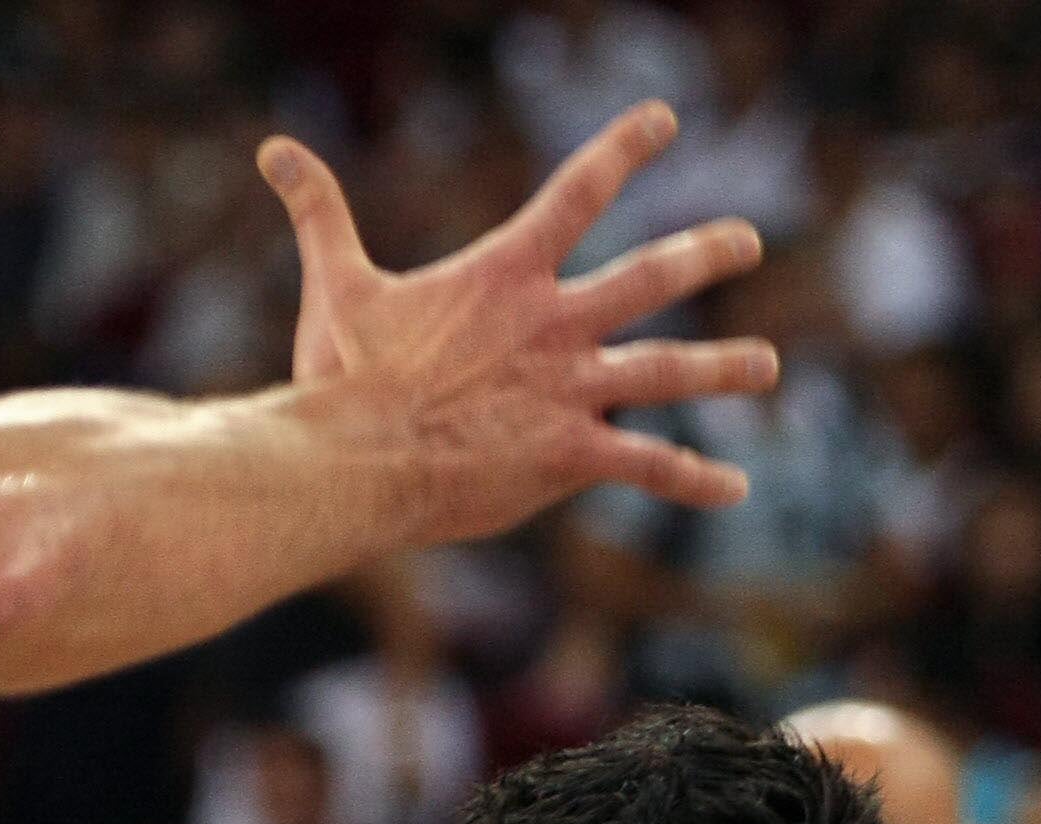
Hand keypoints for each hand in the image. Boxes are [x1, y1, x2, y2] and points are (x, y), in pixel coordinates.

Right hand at [259, 102, 778, 540]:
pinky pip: (648, 466)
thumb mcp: (337, 284)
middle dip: (707, 253)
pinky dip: (695, 478)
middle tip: (750, 239)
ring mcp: (569, 391)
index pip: (577, 191)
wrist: (355, 461)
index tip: (665, 119)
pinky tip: (736, 487)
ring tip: (768, 365)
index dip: (624, 148)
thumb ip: (319, 213)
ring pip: (668, 371)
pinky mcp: (570, 455)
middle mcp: (552, 324)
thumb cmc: (342, 378)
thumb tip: (272, 147)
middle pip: (651, 276)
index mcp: (505, 274)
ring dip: (725, 367)